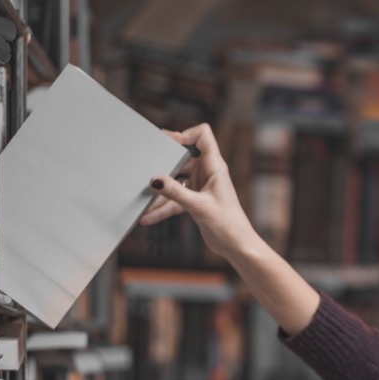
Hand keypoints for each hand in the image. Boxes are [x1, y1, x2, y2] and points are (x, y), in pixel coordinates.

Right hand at [140, 124, 256, 261]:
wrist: (236, 246)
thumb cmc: (228, 224)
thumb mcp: (198, 206)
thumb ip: (175, 192)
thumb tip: (155, 180)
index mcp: (215, 166)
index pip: (203, 136)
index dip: (185, 133)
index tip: (166, 141)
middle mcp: (208, 173)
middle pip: (184, 158)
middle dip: (165, 163)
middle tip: (145, 166)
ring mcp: (201, 187)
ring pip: (176, 182)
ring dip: (161, 191)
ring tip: (142, 197)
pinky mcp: (196, 202)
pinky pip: (175, 200)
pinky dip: (163, 208)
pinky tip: (148, 217)